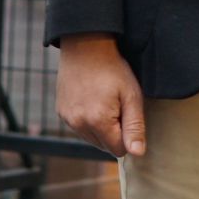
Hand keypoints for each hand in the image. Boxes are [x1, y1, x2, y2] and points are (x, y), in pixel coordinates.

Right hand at [56, 33, 146, 157]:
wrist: (85, 45)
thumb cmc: (113, 68)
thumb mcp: (131, 94)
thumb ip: (135, 126)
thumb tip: (137, 154)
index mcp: (98, 121)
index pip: (118, 150)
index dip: (127, 134)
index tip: (127, 113)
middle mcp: (79, 124)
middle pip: (103, 146)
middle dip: (113, 132)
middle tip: (116, 104)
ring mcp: (68, 119)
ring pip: (91, 138)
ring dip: (100, 128)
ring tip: (103, 100)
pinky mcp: (61, 112)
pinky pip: (79, 127)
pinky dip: (87, 120)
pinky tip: (91, 99)